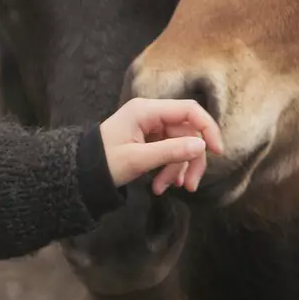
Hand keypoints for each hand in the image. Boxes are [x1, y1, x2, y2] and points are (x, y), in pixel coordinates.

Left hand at [99, 98, 223, 193]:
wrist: (80, 172)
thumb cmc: (103, 163)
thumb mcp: (137, 160)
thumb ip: (170, 152)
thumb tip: (201, 146)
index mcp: (146, 110)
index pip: (189, 110)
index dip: (207, 129)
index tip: (217, 152)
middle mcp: (151, 114)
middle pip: (187, 132)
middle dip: (190, 160)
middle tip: (190, 186)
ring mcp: (150, 127)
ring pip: (180, 145)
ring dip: (176, 169)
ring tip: (163, 189)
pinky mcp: (149, 140)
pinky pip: (169, 152)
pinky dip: (168, 169)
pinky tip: (160, 186)